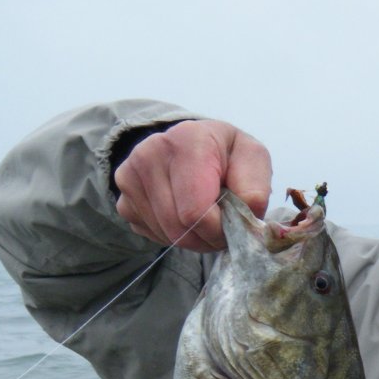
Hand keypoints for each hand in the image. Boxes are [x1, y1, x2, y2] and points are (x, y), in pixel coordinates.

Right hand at [113, 120, 271, 250]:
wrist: (190, 145)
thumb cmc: (225, 153)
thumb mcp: (252, 158)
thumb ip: (255, 186)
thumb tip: (248, 215)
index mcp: (187, 140)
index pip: (195, 211)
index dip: (218, 229)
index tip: (232, 223)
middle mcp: (150, 154)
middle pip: (179, 227)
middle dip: (207, 237)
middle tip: (222, 227)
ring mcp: (130, 177)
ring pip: (167, 235)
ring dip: (193, 238)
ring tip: (206, 219)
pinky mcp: (123, 199)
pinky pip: (153, 235)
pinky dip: (174, 235)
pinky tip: (183, 215)